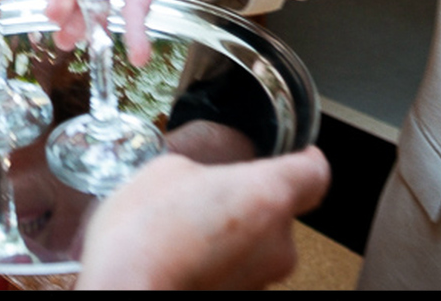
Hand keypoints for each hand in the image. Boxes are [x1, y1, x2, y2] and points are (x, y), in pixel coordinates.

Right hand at [76, 148, 330, 289]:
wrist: (124, 288)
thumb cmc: (145, 233)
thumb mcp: (169, 170)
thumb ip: (205, 170)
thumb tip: (206, 181)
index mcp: (268, 194)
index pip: (316, 171)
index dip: (305, 158)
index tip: (295, 153)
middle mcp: (279, 243)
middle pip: (283, 211)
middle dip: (252, 199)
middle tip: (212, 192)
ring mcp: (263, 278)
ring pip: (261, 242)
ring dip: (235, 232)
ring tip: (189, 227)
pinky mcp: (243, 298)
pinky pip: (241, 267)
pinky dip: (221, 258)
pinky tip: (185, 252)